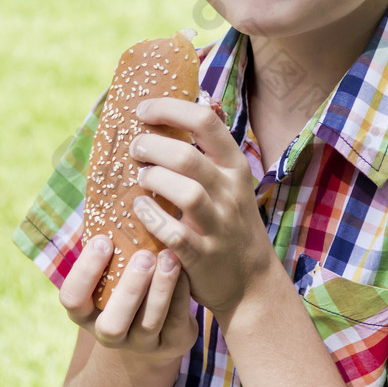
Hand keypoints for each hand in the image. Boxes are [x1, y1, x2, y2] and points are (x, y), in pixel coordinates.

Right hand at [59, 235, 197, 359]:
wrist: (156, 324)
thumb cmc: (128, 279)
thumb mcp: (111, 266)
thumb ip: (106, 240)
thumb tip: (104, 185)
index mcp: (87, 311)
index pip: (72, 299)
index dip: (85, 273)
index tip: (103, 240)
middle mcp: (109, 333)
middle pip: (112, 324)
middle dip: (129, 290)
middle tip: (144, 256)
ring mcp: (141, 344)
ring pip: (148, 324)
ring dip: (160, 290)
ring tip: (170, 258)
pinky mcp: (171, 344)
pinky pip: (176, 324)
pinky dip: (181, 296)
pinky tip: (187, 270)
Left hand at [130, 98, 275, 314]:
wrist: (252, 280)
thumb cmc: (229, 221)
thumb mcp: (230, 181)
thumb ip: (208, 151)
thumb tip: (178, 106)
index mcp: (234, 166)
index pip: (207, 122)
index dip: (170, 109)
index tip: (143, 109)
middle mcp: (230, 192)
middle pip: (189, 157)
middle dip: (153, 146)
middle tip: (135, 147)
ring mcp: (219, 225)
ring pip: (187, 193)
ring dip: (154, 180)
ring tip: (140, 178)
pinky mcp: (204, 256)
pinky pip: (176, 234)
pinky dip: (153, 219)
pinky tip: (140, 210)